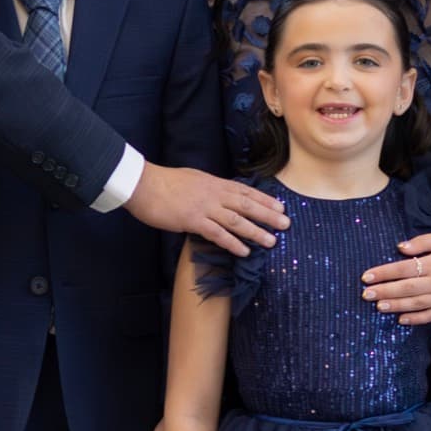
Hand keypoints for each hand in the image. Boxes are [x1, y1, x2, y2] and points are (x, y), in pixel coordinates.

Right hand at [127, 163, 287, 255]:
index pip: (245, 191)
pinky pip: (217, 233)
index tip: (280, 206)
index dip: (264, 199)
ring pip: (237, 220)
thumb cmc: (164, 182)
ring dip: (256, 231)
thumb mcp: (193, 179)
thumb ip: (208, 188)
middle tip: (286, 224)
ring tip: (272, 241)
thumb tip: (219, 194)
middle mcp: (214, 194)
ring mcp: (205, 207)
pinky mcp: (193, 220)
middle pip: (247, 205)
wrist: (143, 184)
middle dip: (268, 214)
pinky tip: (244, 251)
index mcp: (214, 183)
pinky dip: (233, 243)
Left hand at [362, 230, 430, 323]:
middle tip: (365, 294)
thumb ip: (422, 241)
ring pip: (414, 304)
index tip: (366, 276)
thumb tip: (401, 247)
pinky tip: (400, 320)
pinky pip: (429, 316)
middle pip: (405, 288)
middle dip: (383, 291)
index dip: (384, 273)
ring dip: (395, 305)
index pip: (403, 268)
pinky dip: (415, 319)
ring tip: (378, 306)